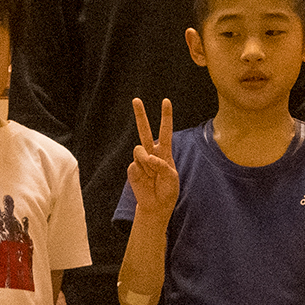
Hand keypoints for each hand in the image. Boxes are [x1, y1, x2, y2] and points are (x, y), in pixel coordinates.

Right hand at [126, 98, 180, 216]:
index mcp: (164, 151)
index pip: (165, 131)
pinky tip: (146, 179)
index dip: (166, 116)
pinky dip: (143, 171)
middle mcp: (151, 152)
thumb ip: (162, 165)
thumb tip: (148, 157)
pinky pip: (136, 164)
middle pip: (144, 130)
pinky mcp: (132, 169)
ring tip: (151, 173)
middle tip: (136, 100)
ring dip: (147, 161)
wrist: (156, 205)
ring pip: (139, 149)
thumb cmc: (167, 190)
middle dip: (140, 115)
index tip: (166, 101)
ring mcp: (140, 160)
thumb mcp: (172, 178)